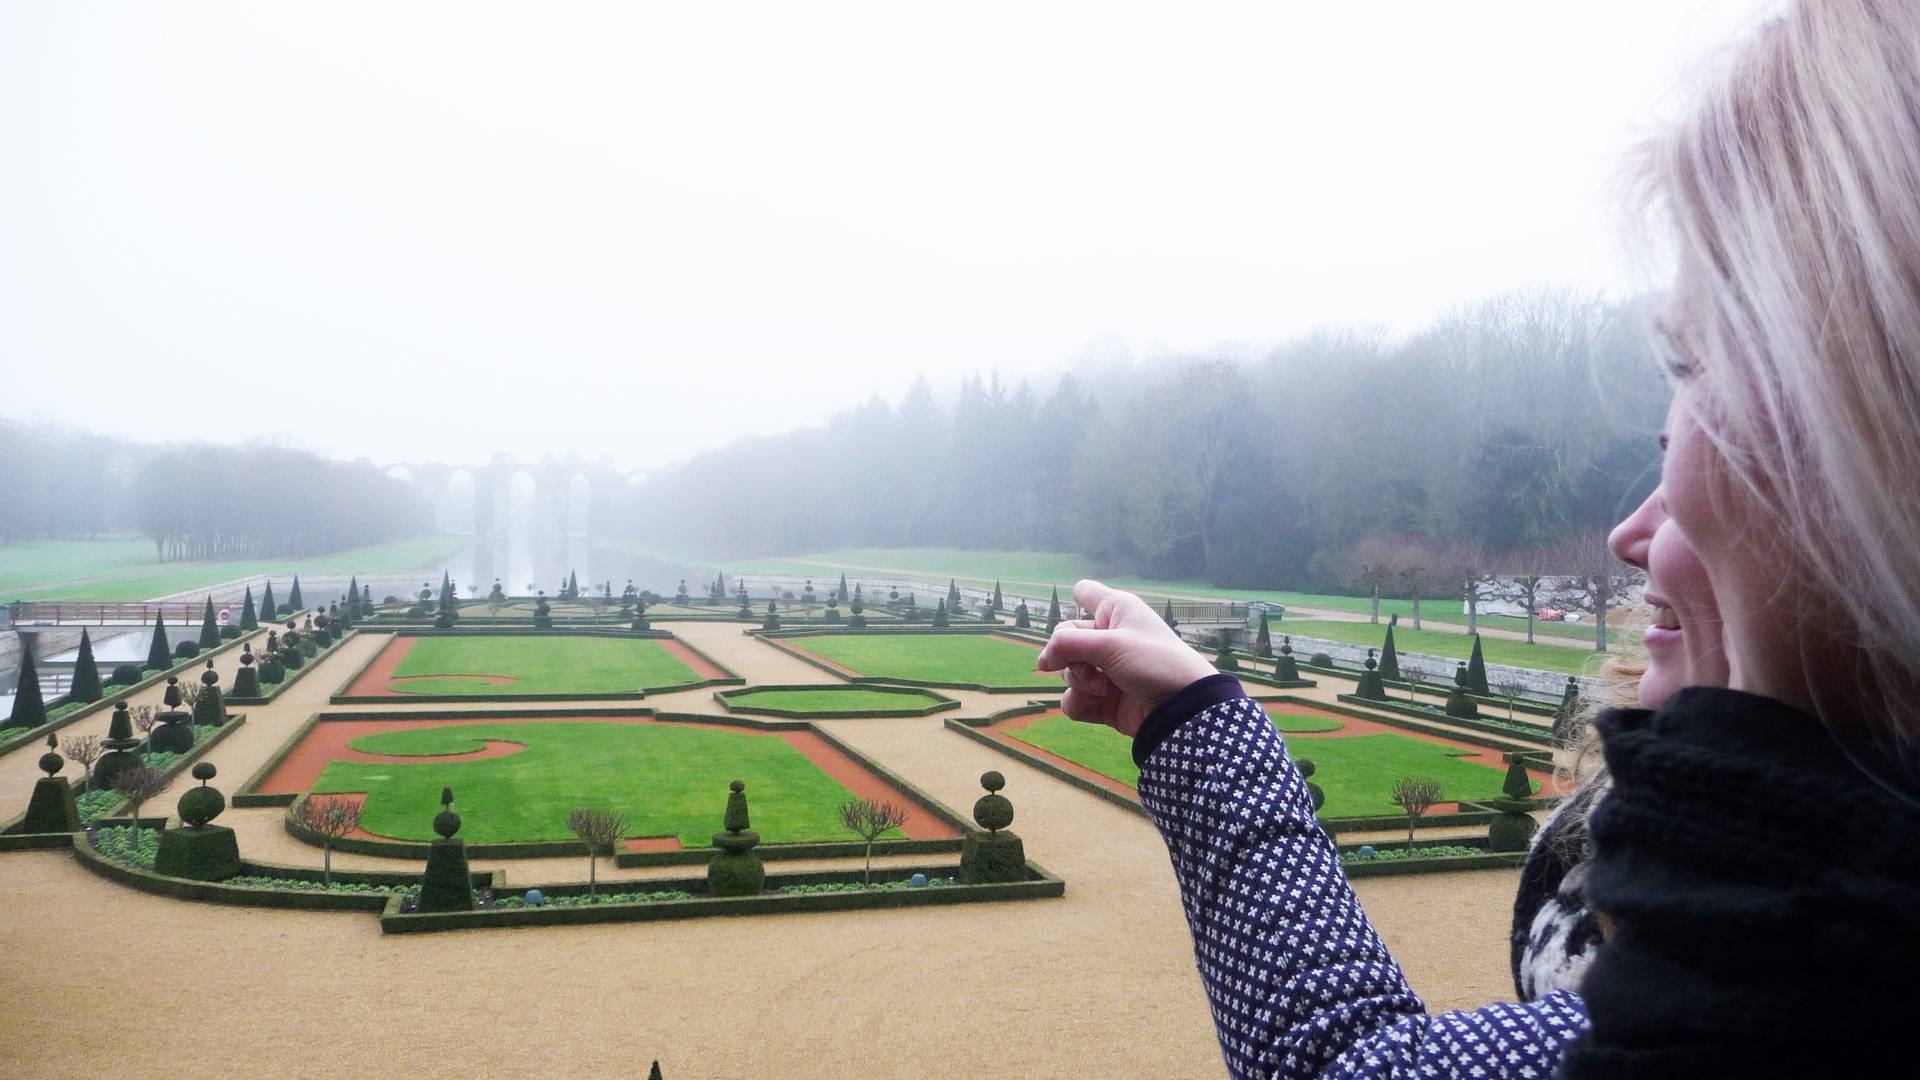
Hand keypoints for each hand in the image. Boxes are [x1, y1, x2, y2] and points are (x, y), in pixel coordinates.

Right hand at [1035, 580, 1217, 735]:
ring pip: (1067, 671)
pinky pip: (1073, 699)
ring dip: (1080, 681)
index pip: (1088, 593)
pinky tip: (1101, 703)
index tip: (1076, 599)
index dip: (1080, 596)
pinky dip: (1081, 703)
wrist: (1180, 710)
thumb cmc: (1156, 664)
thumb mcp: (1110, 644)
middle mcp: (1108, 637)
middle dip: (1070, 655)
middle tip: (1091, 666)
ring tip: (1105, 687)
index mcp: (1116, 612)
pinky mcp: (1102, 700)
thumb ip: (1066, 644)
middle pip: (1065, 638)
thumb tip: (1042, 661)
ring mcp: (1104, 670)